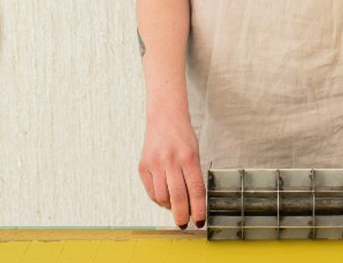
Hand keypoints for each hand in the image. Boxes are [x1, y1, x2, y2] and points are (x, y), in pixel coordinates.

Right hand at [139, 113, 206, 229]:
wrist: (164, 118)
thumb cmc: (182, 136)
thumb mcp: (195, 154)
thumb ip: (193, 177)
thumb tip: (193, 204)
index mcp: (188, 158)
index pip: (195, 190)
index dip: (198, 209)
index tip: (199, 221)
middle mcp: (170, 161)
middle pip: (177, 196)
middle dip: (182, 215)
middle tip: (184, 223)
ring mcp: (155, 163)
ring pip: (162, 196)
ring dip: (169, 206)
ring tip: (174, 206)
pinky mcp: (143, 165)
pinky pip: (151, 190)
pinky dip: (158, 198)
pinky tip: (164, 196)